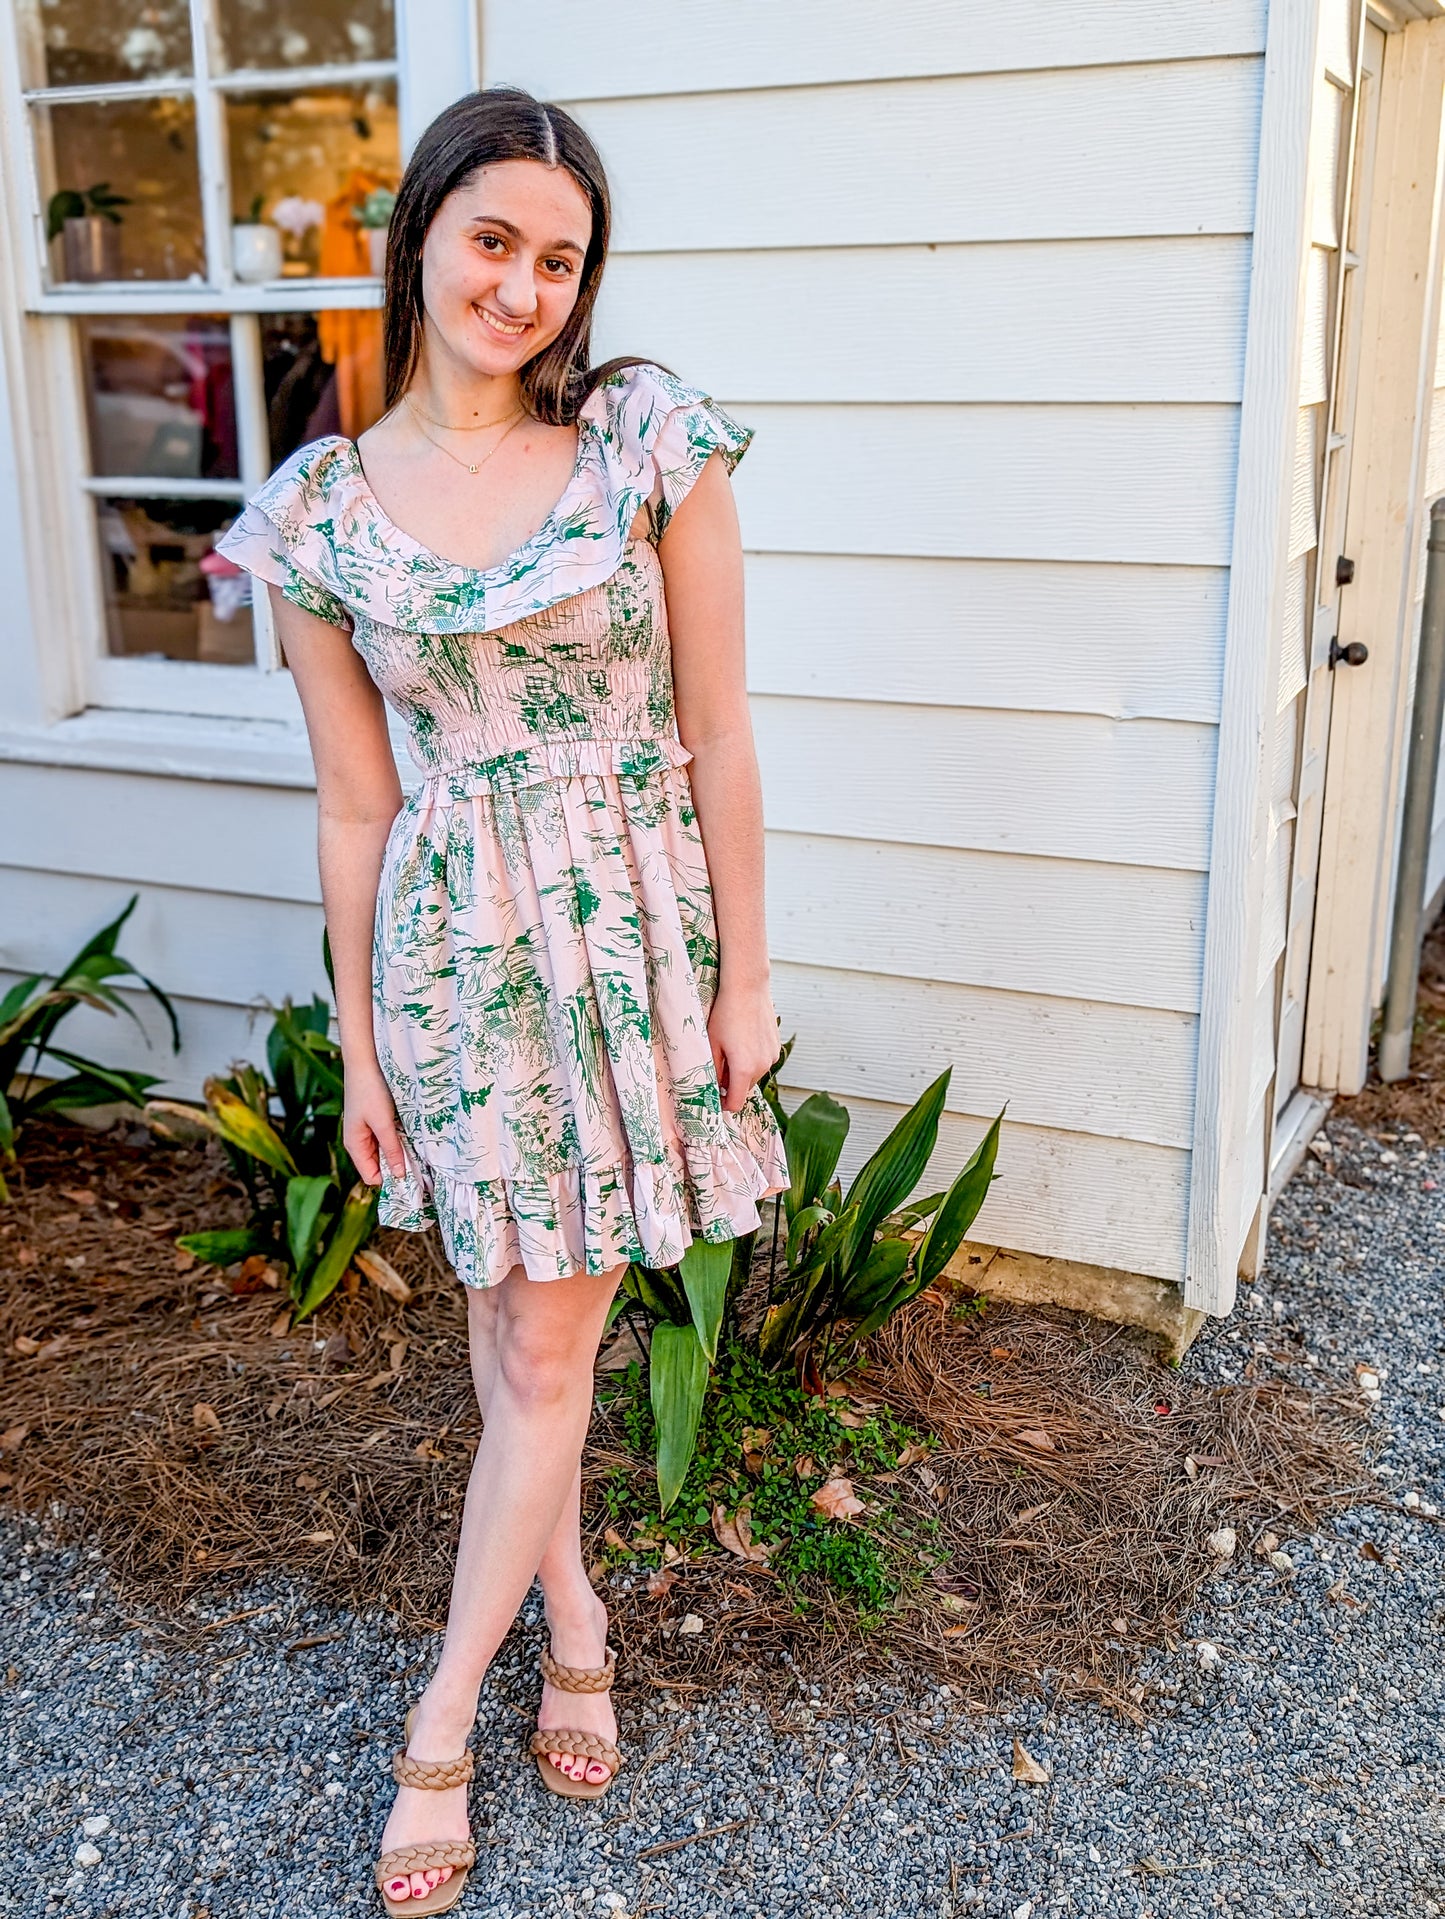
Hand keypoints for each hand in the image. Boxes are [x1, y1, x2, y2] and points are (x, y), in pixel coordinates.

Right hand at [343, 1059, 407, 1185]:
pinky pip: (388, 1138)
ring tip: (418, 1145)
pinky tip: (411, 1132)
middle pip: (379, 1165)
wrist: (365, 1060)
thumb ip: (392, 1149)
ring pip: (385, 1152)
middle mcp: (359, 1141)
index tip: (413, 1177)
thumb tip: (400, 1175)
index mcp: (354, 1145)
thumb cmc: (370, 1090)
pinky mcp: (375, 1120)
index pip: (372, 1176)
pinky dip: (399, 1138)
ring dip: (400, 1151)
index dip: (390, 1179)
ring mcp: (367, 1130)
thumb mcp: (383, 1122)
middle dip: (397, 1165)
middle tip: (421, 1162)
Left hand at [706, 980, 780, 1114]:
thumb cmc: (726, 1013)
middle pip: (744, 1089)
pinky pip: (762, 1062)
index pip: (735, 1103)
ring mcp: (772, 1056)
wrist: (747, 988)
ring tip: (731, 1049)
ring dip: (743, 1071)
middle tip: (718, 1067)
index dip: (723, 1104)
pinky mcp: (776, 1046)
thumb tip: (711, 1087)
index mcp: (744, 1069)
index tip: (715, 1098)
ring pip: (754, 1075)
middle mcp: (762, 1066)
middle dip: (731, 1085)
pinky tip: (743, 1040)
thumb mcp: (712, 1043)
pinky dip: (753, 1059)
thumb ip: (712, 1070)